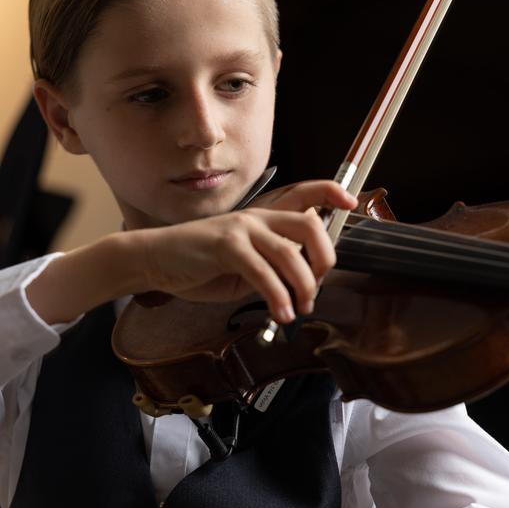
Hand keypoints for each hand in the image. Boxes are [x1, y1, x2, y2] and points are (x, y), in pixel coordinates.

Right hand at [141, 180, 356, 321]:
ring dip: (303, 285)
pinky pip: (262, 272)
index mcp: (263, 217)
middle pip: (308, 222)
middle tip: (319, 285)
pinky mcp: (225, 245)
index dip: (331, 193)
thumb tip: (305, 285)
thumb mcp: (245, 266)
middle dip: (324, 256)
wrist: (156, 261)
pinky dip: (277, 296)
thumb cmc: (201, 265)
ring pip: (290, 251)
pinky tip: (280, 313)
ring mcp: (241, 228)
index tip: (352, 204)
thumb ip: (273, 268)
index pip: (303, 194)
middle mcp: (256, 216)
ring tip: (298, 309)